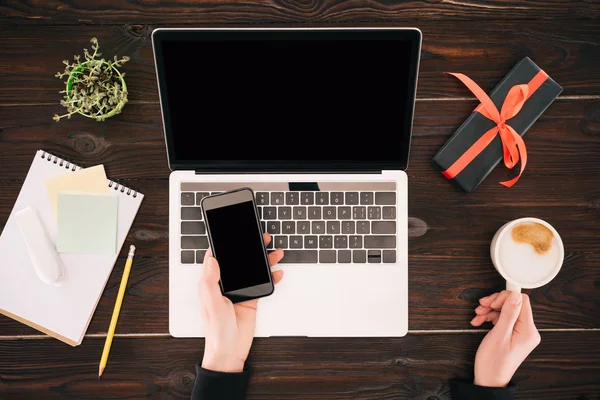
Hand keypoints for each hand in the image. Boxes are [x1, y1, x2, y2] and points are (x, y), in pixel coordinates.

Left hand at [200, 233, 283, 372]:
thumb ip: (210, 281)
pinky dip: (272, 276)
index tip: (233, 233)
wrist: (230, 351)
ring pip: (254, 270)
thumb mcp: (211, 304)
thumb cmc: (216, 331)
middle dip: (250, 248)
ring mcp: (240, 290)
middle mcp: (226, 284)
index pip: (217, 258)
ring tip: (275, 252)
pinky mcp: (252, 298)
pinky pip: (263, 283)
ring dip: (264, 260)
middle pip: (239, 261)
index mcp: (212, 283)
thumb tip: (211, 260)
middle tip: (262, 238)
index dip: (224, 245)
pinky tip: (278, 272)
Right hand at [470, 290, 540, 386]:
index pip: (521, 301)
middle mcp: (527, 331)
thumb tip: (515, 295)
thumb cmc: (493, 362)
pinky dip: (490, 317)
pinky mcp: (513, 334)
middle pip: (513, 304)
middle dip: (495, 303)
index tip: (492, 301)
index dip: (505, 297)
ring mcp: (520, 333)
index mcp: (528, 331)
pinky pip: (503, 318)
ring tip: (478, 315)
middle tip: (482, 306)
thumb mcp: (499, 335)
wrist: (489, 380)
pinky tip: (479, 321)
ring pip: (506, 310)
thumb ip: (509, 314)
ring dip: (490, 310)